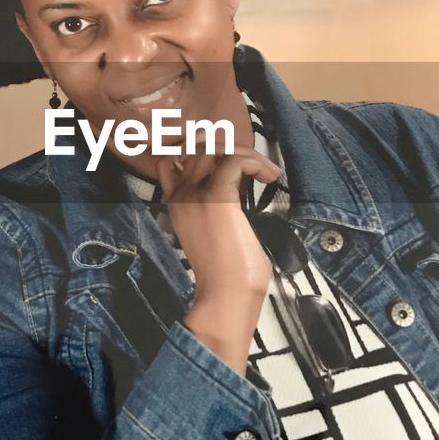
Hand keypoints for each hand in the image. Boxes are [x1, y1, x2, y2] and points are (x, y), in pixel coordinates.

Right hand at [154, 131, 280, 301]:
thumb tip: (238, 180)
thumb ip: (215, 203)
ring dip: (247, 153)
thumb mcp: (212, 229)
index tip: (229, 160)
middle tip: (256, 165)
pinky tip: (267, 176)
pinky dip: (255, 161)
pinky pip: (234, 160)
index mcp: (176, 203)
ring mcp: (195, 195)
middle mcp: (180, 194)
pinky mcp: (217, 198)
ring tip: (265, 172)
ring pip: (217, 148)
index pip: (171, 159)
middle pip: (200, 147)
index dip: (200, 150)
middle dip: (232, 148)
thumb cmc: (226, 270)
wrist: (226, 293)